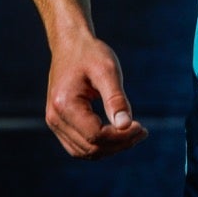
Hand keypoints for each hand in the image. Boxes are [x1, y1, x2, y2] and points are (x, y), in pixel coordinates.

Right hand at [44, 35, 146, 158]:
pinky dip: (100, 145)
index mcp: (64, 104)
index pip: (95, 136)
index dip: (121, 137)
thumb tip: (126, 125)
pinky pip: (80, 145)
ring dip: (111, 148)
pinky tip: (118, 134)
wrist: (70, 45)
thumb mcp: (107, 70)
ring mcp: (54, 122)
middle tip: (142, 131)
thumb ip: (116, 99)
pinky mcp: (60, 123)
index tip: (142, 127)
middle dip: (119, 144)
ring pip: (85, 152)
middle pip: (90, 147)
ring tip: (134, 134)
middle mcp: (55, 118)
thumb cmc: (90, 53)